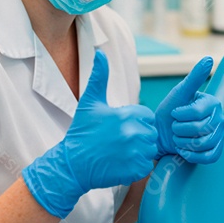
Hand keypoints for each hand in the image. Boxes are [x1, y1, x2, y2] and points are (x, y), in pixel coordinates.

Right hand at [23, 50, 158, 217]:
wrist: (73, 164)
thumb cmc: (82, 132)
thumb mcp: (90, 102)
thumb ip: (99, 77)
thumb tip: (99, 52)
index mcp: (127, 114)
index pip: (147, 116)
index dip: (136, 121)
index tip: (120, 128)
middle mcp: (134, 133)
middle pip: (150, 133)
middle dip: (139, 136)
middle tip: (118, 142)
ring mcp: (135, 152)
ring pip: (150, 149)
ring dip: (139, 151)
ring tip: (119, 152)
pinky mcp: (135, 170)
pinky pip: (147, 165)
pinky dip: (137, 166)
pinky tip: (121, 163)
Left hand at [153, 56, 223, 163]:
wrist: (162, 133)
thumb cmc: (170, 112)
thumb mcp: (179, 92)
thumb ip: (194, 77)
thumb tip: (208, 59)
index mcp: (213, 103)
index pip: (198, 112)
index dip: (180, 116)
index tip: (174, 114)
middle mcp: (220, 119)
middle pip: (201, 129)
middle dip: (180, 130)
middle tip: (174, 128)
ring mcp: (219, 136)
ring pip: (204, 143)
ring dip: (184, 142)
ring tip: (178, 138)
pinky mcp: (215, 151)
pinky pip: (208, 157)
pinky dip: (192, 155)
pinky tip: (184, 150)